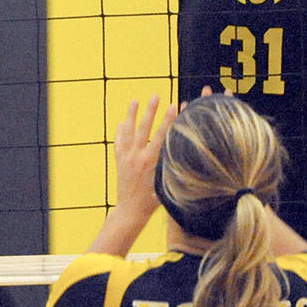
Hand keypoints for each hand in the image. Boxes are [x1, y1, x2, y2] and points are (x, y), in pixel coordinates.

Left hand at [114, 95, 178, 222]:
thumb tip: (187, 157)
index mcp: (151, 161)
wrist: (130, 212)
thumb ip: (173, 169)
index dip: (169, 120)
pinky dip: (120, 131)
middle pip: (144, 127)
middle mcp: (137, 156)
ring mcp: (126, 157)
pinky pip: (119, 142)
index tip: (174, 105)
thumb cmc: (152, 202)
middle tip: (156, 95)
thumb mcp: (166, 185)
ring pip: (129, 131)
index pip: (162, 134)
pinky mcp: (119, 161)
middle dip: (151, 110)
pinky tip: (122, 122)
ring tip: (135, 100)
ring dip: (132, 114)